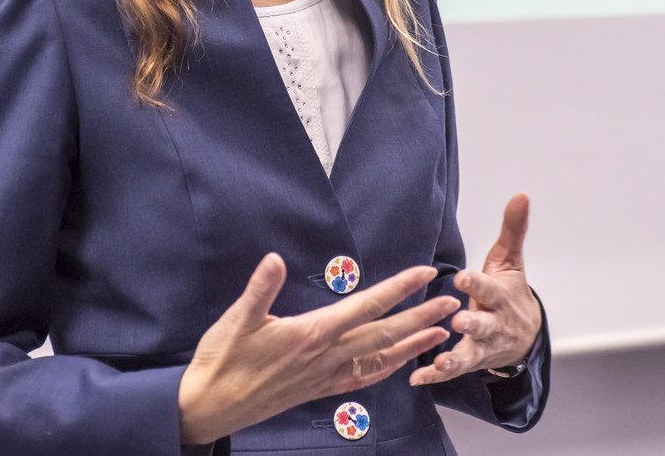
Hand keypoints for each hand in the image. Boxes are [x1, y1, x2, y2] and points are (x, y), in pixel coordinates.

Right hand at [177, 254, 458, 444]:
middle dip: (421, 316)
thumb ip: (260, 289)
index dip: (398, 288)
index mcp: (312, 333)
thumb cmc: (222, 360)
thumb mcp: (236, 319)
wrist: (212, 406)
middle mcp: (326, 356)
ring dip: (412, 344)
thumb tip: (273, 259)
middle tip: (452, 302)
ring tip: (442, 334)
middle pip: (384, 333)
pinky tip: (399, 363)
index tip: (424, 273)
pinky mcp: (318, 389)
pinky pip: (362, 379)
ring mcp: (325, 376)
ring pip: (379, 358)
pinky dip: (385, 369)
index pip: (366, 306)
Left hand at [408, 193, 540, 386]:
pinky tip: (417, 378)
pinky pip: (452, 370)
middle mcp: (493, 323)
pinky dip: (435, 376)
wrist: (526, 336)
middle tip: (460, 321)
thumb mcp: (510, 260)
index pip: (489, 288)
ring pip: (469, 353)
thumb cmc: (510, 292)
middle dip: (472, 324)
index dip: (476, 284)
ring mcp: (482, 346)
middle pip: (482, 325)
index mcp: (499, 296)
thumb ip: (512, 229)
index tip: (462, 277)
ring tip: (440, 362)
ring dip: (454, 358)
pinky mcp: (470, 362)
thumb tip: (521, 195)